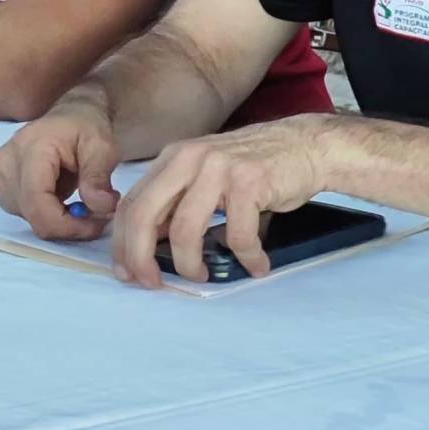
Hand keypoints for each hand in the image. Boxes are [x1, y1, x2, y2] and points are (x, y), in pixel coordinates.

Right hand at [0, 100, 120, 239]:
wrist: (70, 115)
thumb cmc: (85, 126)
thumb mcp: (102, 146)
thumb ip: (99, 176)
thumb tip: (100, 208)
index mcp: (30, 148)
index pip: (37, 202)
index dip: (67, 225)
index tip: (97, 225)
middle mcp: (7, 163)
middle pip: (32, 214)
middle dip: (68, 225)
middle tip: (96, 216)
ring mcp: (0, 174)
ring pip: (28, 218)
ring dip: (58, 221)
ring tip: (80, 204)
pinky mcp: (2, 183)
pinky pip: (24, 212)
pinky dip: (47, 215)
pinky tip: (62, 201)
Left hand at [112, 114, 331, 286]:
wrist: (306, 146)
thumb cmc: (255, 168)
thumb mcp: (205, 175)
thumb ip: (178, 201)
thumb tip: (148, 245)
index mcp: (173, 158)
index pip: (131, 203)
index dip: (122, 243)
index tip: (128, 272)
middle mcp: (188, 158)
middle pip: (144, 215)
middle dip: (141, 257)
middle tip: (153, 283)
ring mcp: (218, 168)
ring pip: (185, 229)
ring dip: (190, 264)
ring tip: (204, 276)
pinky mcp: (249, 182)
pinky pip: (237, 235)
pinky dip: (246, 257)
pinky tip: (256, 264)